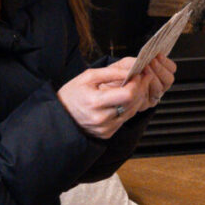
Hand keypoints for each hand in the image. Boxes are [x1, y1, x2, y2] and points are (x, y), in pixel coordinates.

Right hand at [57, 54, 175, 139]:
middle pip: (132, 104)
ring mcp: (105, 128)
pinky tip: (127, 99)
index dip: (137, 83)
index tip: (139, 74)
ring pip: (131, 112)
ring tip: (137, 86)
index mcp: (95, 102)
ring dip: (137, 98)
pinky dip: (129, 108)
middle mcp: (101, 118)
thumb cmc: (73, 93)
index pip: (127, 95)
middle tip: (144, 77)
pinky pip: (124, 120)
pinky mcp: (107, 134)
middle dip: (141, 88)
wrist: (60, 116)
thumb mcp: (88, 76)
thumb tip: (131, 71)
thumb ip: (110, 73)